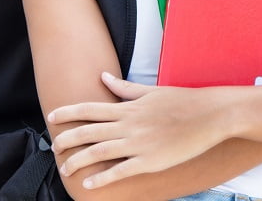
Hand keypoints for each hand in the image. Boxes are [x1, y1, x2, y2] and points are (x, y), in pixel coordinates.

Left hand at [49, 73, 228, 188]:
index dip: (68, 112)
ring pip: (98, 152)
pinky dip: (102, 178)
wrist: (209, 115)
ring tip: (65, 169)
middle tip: (53, 147)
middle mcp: (129, 124)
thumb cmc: (183, 101)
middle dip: (66, 139)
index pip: (90, 108)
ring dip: (78, 161)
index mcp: (129, 107)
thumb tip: (104, 76)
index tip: (52, 116)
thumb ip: (125, 87)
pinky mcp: (150, 160)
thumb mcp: (152, 91)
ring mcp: (138, 143)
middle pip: (88, 132)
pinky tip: (89, 184)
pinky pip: (120, 171)